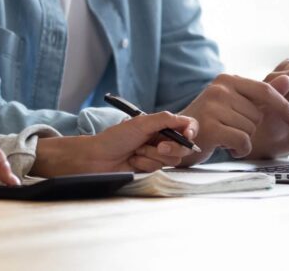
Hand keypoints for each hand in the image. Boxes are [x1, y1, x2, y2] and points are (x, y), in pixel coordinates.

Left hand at [32, 112, 198, 176]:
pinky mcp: (150, 168)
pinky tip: (133, 161)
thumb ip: (165, 119)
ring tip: (136, 152)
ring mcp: (155, 155)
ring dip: (152, 156)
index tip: (187, 135)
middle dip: (169, 147)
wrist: (98, 158)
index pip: (185, 127)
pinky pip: (159, 169)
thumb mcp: (141, 123)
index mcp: (159, 125)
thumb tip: (187, 121)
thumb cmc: (116, 137)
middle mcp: (160, 140)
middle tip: (156, 146)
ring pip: (172, 160)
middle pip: (183, 147)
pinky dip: (145, 164)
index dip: (190, 131)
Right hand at [178, 73, 288, 164]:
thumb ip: (264, 94)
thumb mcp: (237, 104)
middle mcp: (219, 89)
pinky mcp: (210, 127)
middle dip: (251, 126)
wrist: (177, 138)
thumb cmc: (211, 121)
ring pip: (251, 129)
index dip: (283, 106)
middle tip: (231, 127)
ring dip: (244, 139)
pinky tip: (226, 147)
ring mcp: (212, 107)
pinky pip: (243, 141)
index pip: (265, 90)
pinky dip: (240, 149)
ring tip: (225, 136)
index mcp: (226, 80)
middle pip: (258, 114)